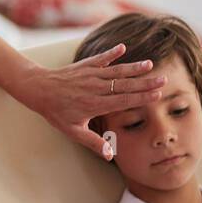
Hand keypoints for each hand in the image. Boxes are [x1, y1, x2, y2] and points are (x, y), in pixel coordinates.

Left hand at [18, 43, 165, 158]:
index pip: (123, 101)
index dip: (141, 97)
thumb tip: (110, 155)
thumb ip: (92, 142)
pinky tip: (123, 47)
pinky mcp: (85, 65)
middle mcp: (95, 88)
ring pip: (116, 71)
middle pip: (125, 85)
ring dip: (133, 67)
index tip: (157, 95)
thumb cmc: (55, 112)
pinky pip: (101, 58)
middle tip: (163, 80)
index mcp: (95, 104)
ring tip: (150, 64)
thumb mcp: (73, 131)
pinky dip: (111, 53)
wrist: (38, 90)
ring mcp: (90, 75)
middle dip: (145, 82)